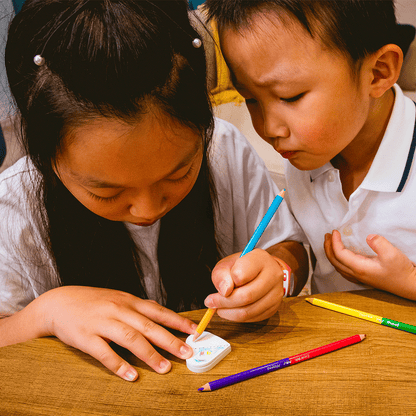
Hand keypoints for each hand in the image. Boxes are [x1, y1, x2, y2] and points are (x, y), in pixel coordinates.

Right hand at [37, 286, 195, 380]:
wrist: (59, 302)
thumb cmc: (94, 302)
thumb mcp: (118, 299)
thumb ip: (138, 309)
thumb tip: (162, 317)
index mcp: (129, 301)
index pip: (158, 311)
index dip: (177, 321)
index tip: (194, 331)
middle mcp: (119, 310)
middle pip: (149, 326)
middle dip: (170, 341)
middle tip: (187, 353)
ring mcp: (103, 323)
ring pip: (131, 338)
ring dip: (149, 355)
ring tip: (164, 368)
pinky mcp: (86, 337)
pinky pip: (105, 353)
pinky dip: (119, 365)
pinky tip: (131, 375)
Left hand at [204, 249, 283, 321]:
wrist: (261, 271)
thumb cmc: (242, 266)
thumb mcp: (227, 264)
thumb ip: (222, 274)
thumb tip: (224, 292)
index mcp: (261, 259)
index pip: (242, 274)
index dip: (228, 282)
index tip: (220, 287)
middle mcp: (273, 275)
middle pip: (247, 296)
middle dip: (224, 302)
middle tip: (210, 302)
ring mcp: (276, 293)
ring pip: (249, 311)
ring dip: (228, 312)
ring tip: (218, 307)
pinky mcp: (274, 308)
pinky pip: (252, 318)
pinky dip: (237, 317)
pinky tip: (230, 310)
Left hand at [324, 230, 415, 298]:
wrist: (409, 286)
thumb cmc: (401, 271)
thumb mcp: (392, 254)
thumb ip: (379, 243)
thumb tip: (368, 237)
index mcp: (359, 268)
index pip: (339, 254)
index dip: (334, 242)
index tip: (334, 231)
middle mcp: (356, 274)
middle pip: (334, 260)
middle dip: (328, 247)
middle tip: (327, 235)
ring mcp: (358, 277)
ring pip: (337, 265)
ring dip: (331, 253)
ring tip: (330, 242)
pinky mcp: (362, 278)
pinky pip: (343, 269)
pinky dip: (337, 260)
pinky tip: (340, 255)